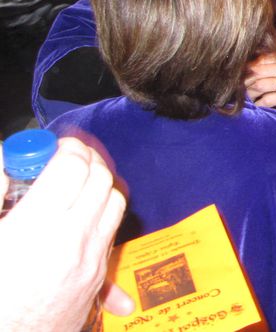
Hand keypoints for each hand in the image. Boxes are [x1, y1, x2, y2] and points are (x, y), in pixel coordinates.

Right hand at [0, 137, 133, 330]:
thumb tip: (6, 158)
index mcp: (37, 226)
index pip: (72, 166)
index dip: (66, 148)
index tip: (56, 147)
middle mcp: (72, 240)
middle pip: (100, 179)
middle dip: (86, 160)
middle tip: (69, 158)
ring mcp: (90, 260)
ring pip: (115, 202)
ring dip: (100, 185)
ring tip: (78, 184)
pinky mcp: (97, 278)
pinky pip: (113, 233)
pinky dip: (104, 215)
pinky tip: (84, 217)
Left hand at [245, 51, 275, 120]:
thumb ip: (268, 64)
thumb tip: (242, 68)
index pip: (256, 60)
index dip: (244, 69)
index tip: (239, 76)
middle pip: (255, 72)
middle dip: (244, 82)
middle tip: (241, 88)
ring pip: (259, 86)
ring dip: (250, 94)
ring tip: (252, 96)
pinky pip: (267, 100)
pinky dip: (259, 103)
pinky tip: (260, 103)